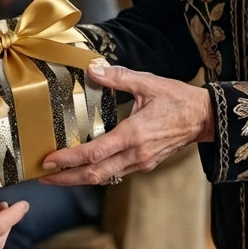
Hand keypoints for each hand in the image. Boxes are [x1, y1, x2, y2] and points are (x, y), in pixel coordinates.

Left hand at [39, 62, 212, 185]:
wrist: (205, 118)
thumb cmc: (178, 99)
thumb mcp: (149, 83)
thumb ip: (119, 78)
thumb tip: (92, 69)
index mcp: (134, 134)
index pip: (95, 153)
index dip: (70, 159)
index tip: (49, 161)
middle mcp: (136, 154)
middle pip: (95, 174)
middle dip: (66, 178)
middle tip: (42, 178)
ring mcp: (141, 162)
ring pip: (104, 177)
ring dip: (78, 178)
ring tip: (56, 176)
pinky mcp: (145, 164)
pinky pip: (115, 173)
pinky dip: (95, 173)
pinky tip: (82, 168)